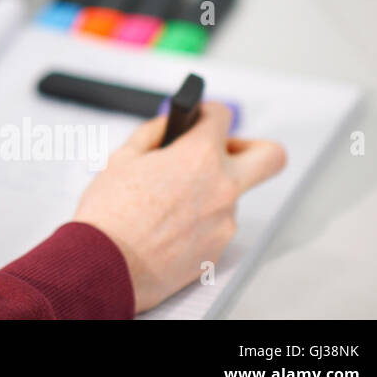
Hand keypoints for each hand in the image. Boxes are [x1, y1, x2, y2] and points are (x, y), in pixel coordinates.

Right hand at [72, 101, 286, 312]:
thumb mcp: (122, 158)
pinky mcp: (218, 249)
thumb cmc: (109, 213)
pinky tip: (166, 225)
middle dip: (250, 146)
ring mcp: (225, 221)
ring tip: (167, 201)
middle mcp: (222, 187)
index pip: (222, 116)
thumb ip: (153, 134)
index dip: (207, 112)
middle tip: (223, 151)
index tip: (200, 117)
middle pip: (270, 156)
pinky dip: (198, 221)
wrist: (106, 264)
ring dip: (210, 190)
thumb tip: (169, 127)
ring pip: (233, 195)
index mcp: (198, 157)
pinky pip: (217, 225)